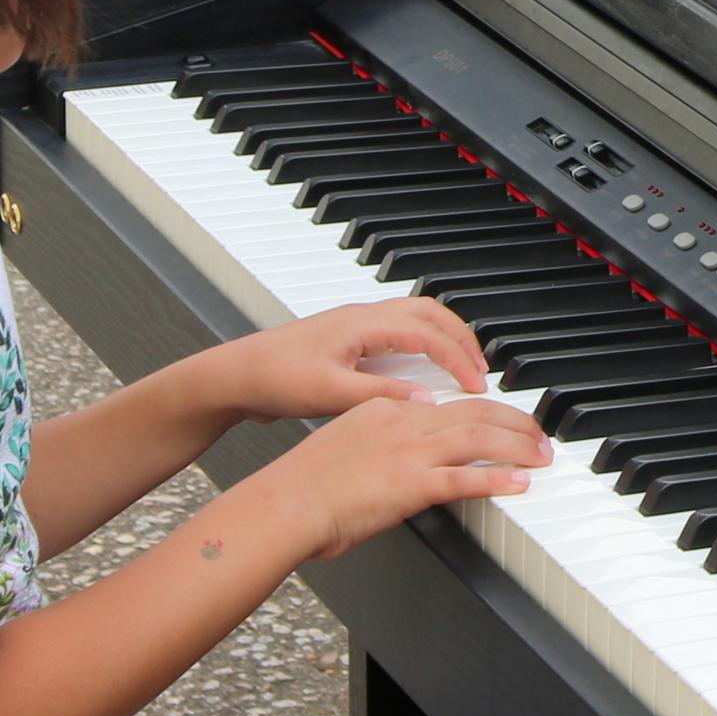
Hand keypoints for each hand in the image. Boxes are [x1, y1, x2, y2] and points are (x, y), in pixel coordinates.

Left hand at [197, 299, 491, 424]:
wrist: (234, 375)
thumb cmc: (273, 378)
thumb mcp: (329, 394)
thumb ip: (379, 397)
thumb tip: (425, 402)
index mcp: (363, 324)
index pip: (429, 334)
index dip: (458, 360)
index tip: (477, 386)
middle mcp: (364, 317)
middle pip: (432, 313)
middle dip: (463, 339)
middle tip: (482, 369)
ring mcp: (356, 324)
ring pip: (418, 317)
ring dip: (446, 337)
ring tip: (463, 365)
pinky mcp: (349, 338)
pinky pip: (401, 329)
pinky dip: (425, 342)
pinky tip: (424, 369)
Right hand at [260, 392, 552, 561]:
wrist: (282, 505)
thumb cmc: (300, 488)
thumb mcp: (343, 450)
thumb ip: (375, 449)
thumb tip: (393, 466)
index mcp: (384, 409)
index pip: (446, 403)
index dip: (484, 408)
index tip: (504, 417)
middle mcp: (402, 422)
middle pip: (474, 411)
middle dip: (514, 421)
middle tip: (538, 434)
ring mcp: (409, 452)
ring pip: (480, 438)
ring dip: (518, 446)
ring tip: (542, 455)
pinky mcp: (411, 484)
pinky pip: (467, 478)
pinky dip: (498, 478)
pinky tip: (519, 482)